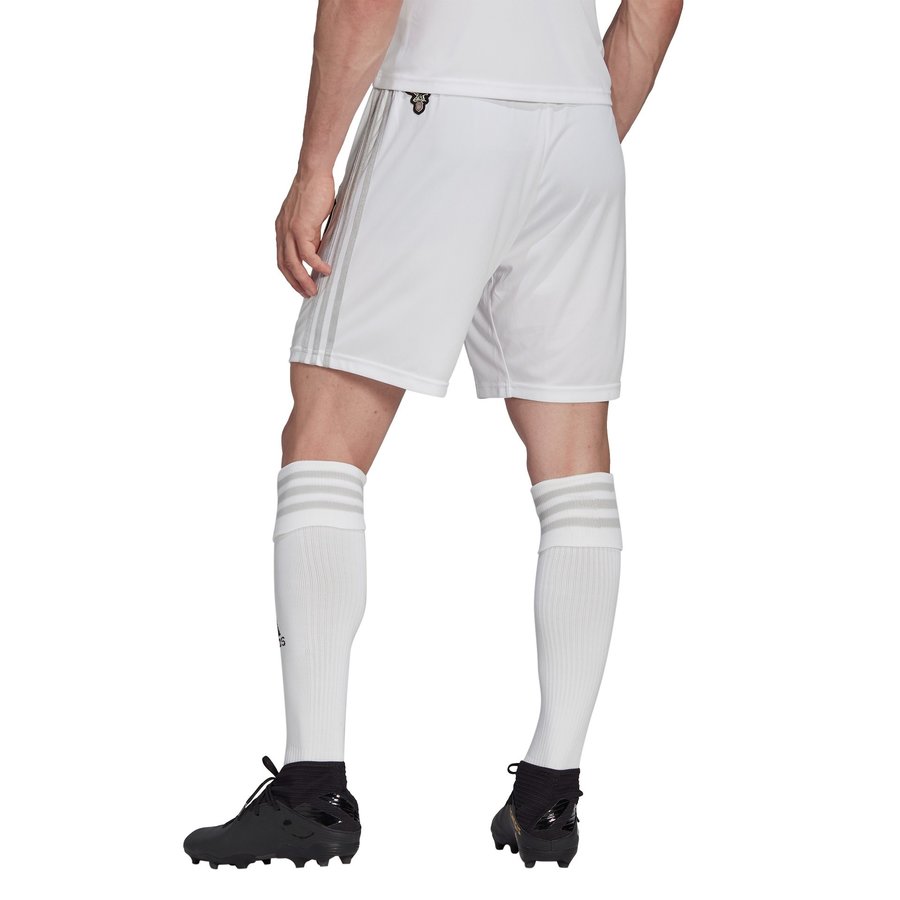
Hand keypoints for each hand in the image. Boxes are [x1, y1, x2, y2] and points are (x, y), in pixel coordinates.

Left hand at [275, 171, 334, 296]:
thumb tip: (318, 250)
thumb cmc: (315, 190)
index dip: (290, 274)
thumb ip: (311, 234)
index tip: (300, 285)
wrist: (313, 173)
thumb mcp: (311, 218)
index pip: (282, 258)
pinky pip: (307, 254)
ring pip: (293, 263)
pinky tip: (325, 270)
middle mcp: (282, 231)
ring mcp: (289, 230)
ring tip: (314, 290)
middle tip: (307, 294)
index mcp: (282, 229)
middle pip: (284, 265)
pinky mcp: (300, 228)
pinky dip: (316, 265)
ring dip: (303, 280)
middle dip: (295, 283)